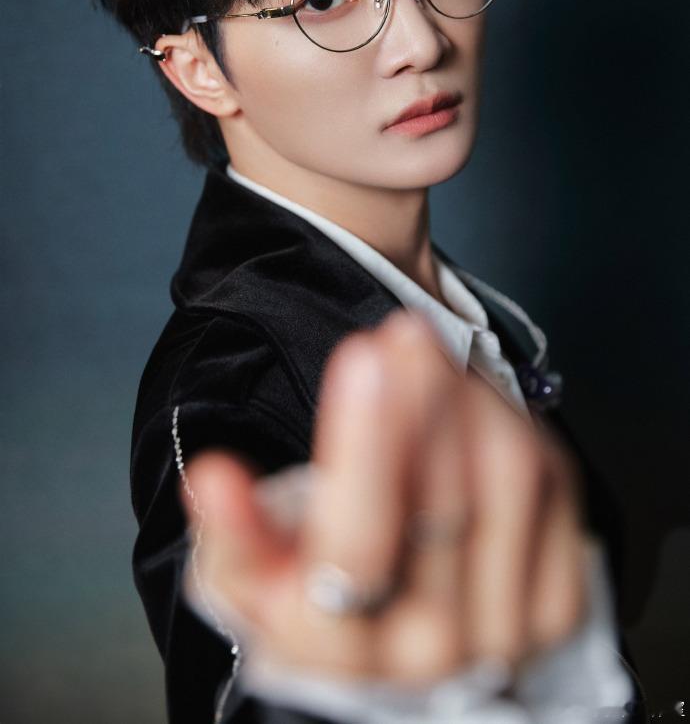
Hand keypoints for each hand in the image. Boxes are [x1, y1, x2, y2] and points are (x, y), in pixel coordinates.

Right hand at [181, 308, 587, 683]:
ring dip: (464, 397)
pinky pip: (551, 480)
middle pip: (445, 506)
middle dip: (422, 398)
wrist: (392, 637)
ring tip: (423, 352)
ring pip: (508, 480)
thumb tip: (213, 478)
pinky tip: (463, 391)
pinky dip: (507, 418)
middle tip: (401, 331)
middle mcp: (434, 652)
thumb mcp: (246, 576)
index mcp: (343, 651)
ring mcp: (509, 628)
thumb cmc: (311, 591)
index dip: (361, 446)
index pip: (358, 549)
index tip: (360, 356)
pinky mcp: (558, 596)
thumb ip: (232, 530)